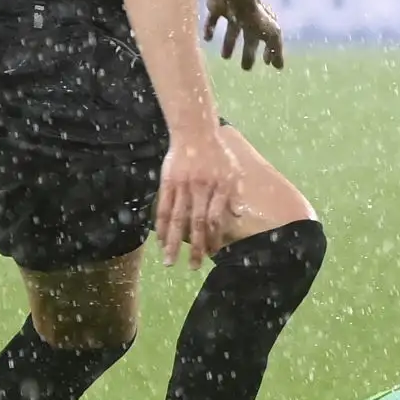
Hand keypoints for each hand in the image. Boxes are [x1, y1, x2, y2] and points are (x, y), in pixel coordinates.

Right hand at [155, 132, 241, 268]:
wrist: (195, 132)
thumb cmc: (218, 153)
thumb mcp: (233, 171)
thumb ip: (235, 193)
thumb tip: (239, 214)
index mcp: (219, 187)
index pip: (216, 218)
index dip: (214, 238)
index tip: (213, 253)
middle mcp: (201, 188)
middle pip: (196, 223)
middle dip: (195, 247)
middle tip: (193, 267)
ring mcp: (183, 185)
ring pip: (177, 219)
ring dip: (173, 242)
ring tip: (170, 261)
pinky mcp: (168, 182)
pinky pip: (164, 207)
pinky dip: (161, 225)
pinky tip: (160, 240)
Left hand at [204, 0, 283, 69]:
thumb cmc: (255, 16)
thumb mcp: (272, 34)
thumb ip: (275, 50)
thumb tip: (279, 67)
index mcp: (263, 23)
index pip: (269, 39)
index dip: (269, 51)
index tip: (266, 63)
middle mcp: (249, 18)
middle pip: (250, 38)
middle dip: (248, 53)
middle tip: (246, 68)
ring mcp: (232, 12)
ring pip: (232, 30)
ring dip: (229, 43)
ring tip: (225, 57)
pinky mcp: (216, 8)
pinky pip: (212, 20)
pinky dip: (209, 29)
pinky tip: (207, 39)